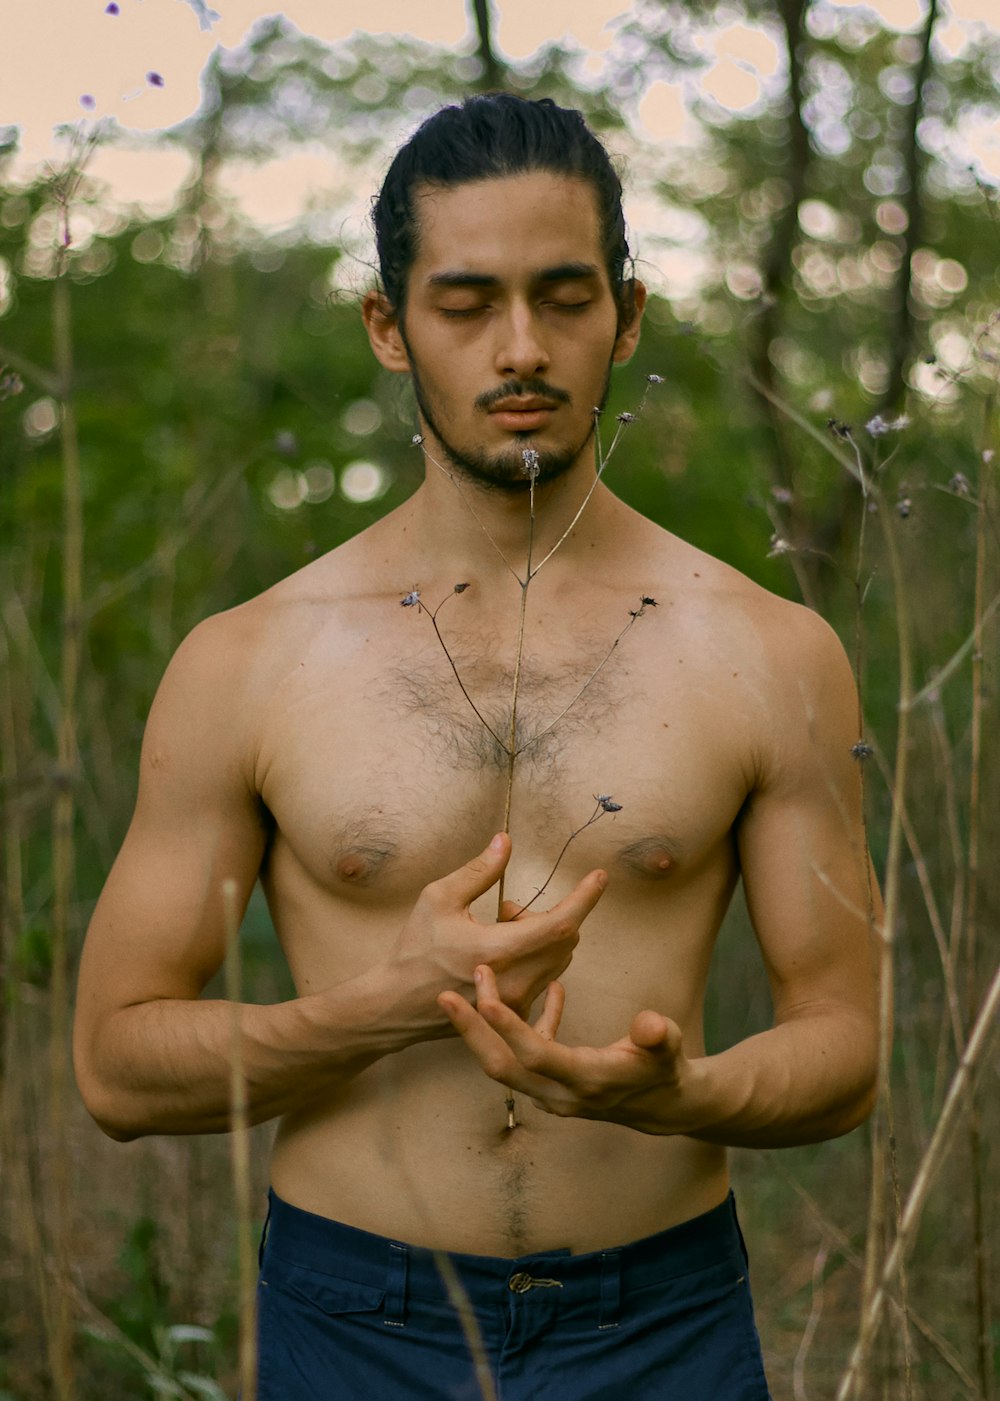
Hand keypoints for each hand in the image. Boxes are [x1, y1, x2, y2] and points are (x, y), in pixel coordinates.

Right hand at [388, 834, 605, 1034]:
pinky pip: (544, 979)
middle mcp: (516, 980)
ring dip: (541, 937)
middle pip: (564, 940)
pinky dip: (534, 958)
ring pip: (556, 960)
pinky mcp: (514, 1014)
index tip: (599, 877)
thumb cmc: (414, 950)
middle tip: (507, 909)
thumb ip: (479, 871)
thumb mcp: (438, 898)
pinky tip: (500, 956)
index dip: (584, 898)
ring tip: (499, 930)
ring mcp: (517, 1002)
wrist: (395, 1005)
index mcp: (499, 950)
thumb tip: (506, 841)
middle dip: (548, 916)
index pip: (560, 923)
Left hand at [438, 966, 699, 1134]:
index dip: (509, 1027)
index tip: (483, 997)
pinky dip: (521, 1027)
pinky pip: (524, 1057)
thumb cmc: (666, 1070)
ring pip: (504, 1065)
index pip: (536, 1056)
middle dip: (472, 1032)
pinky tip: (545, 992)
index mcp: (586, 1080)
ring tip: (466, 992)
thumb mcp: (670, 1049)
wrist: (667, 1105)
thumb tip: (650, 1024)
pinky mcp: (551, 1085)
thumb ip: (659, 1035)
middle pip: (502, 1067)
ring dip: (482, 1031)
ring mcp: (552, 1093)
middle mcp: (560, 1093)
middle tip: (445, 996)